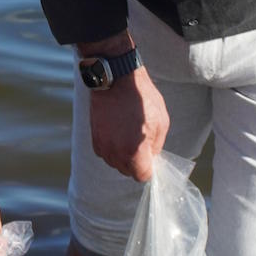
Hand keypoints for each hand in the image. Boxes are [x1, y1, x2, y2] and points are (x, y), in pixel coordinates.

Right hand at [89, 65, 168, 181]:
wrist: (116, 79)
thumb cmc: (142, 99)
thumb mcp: (162, 122)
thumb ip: (156, 146)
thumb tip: (151, 157)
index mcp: (134, 151)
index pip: (142, 176)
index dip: (149, 169)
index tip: (151, 158)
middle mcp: (115, 152)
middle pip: (127, 171)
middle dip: (136, 163)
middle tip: (141, 143)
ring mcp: (102, 145)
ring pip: (114, 162)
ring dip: (122, 156)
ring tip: (128, 135)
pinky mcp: (94, 137)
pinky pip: (104, 152)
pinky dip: (112, 147)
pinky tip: (118, 133)